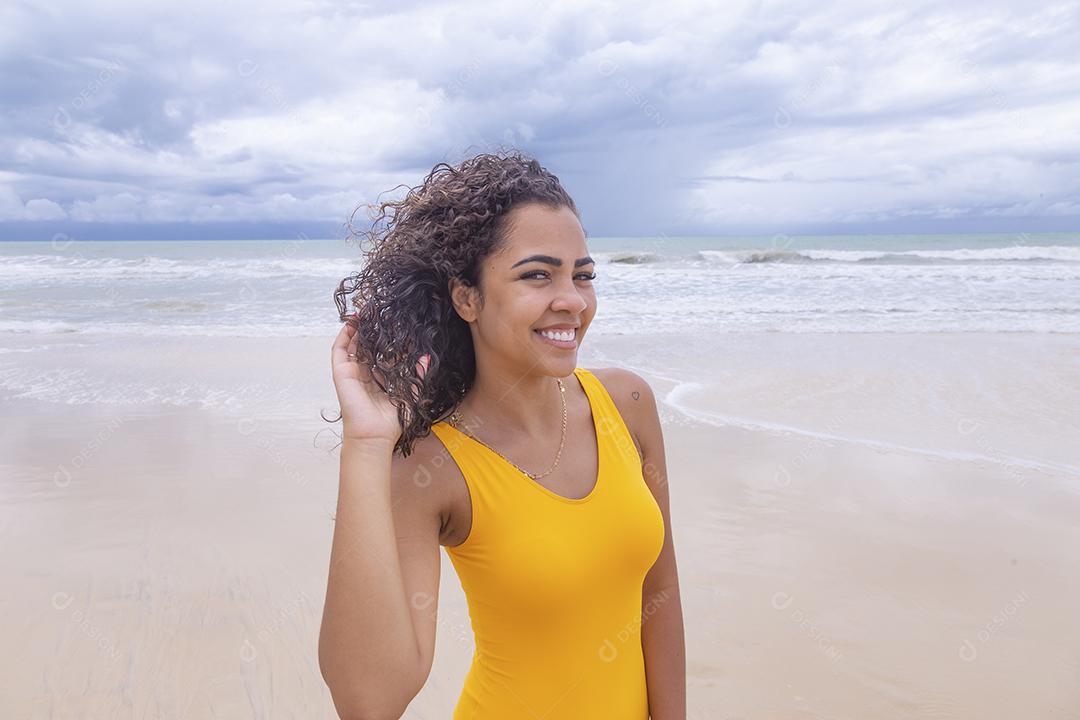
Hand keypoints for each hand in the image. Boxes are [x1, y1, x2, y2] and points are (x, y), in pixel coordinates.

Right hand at [330, 319, 429, 443]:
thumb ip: (419, 375)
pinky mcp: (341, 372)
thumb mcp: (412, 394)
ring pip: (353, 343)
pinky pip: (339, 349)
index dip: (390, 339)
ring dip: (358, 327)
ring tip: (366, 310)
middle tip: (381, 311)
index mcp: (381, 377)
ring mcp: (352, 371)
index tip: (398, 324)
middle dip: (372, 329)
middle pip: (368, 345)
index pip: (385, 353)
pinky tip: (352, 321)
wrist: (375, 434)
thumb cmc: (393, 420)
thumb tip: (427, 357)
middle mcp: (366, 372)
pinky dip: (344, 334)